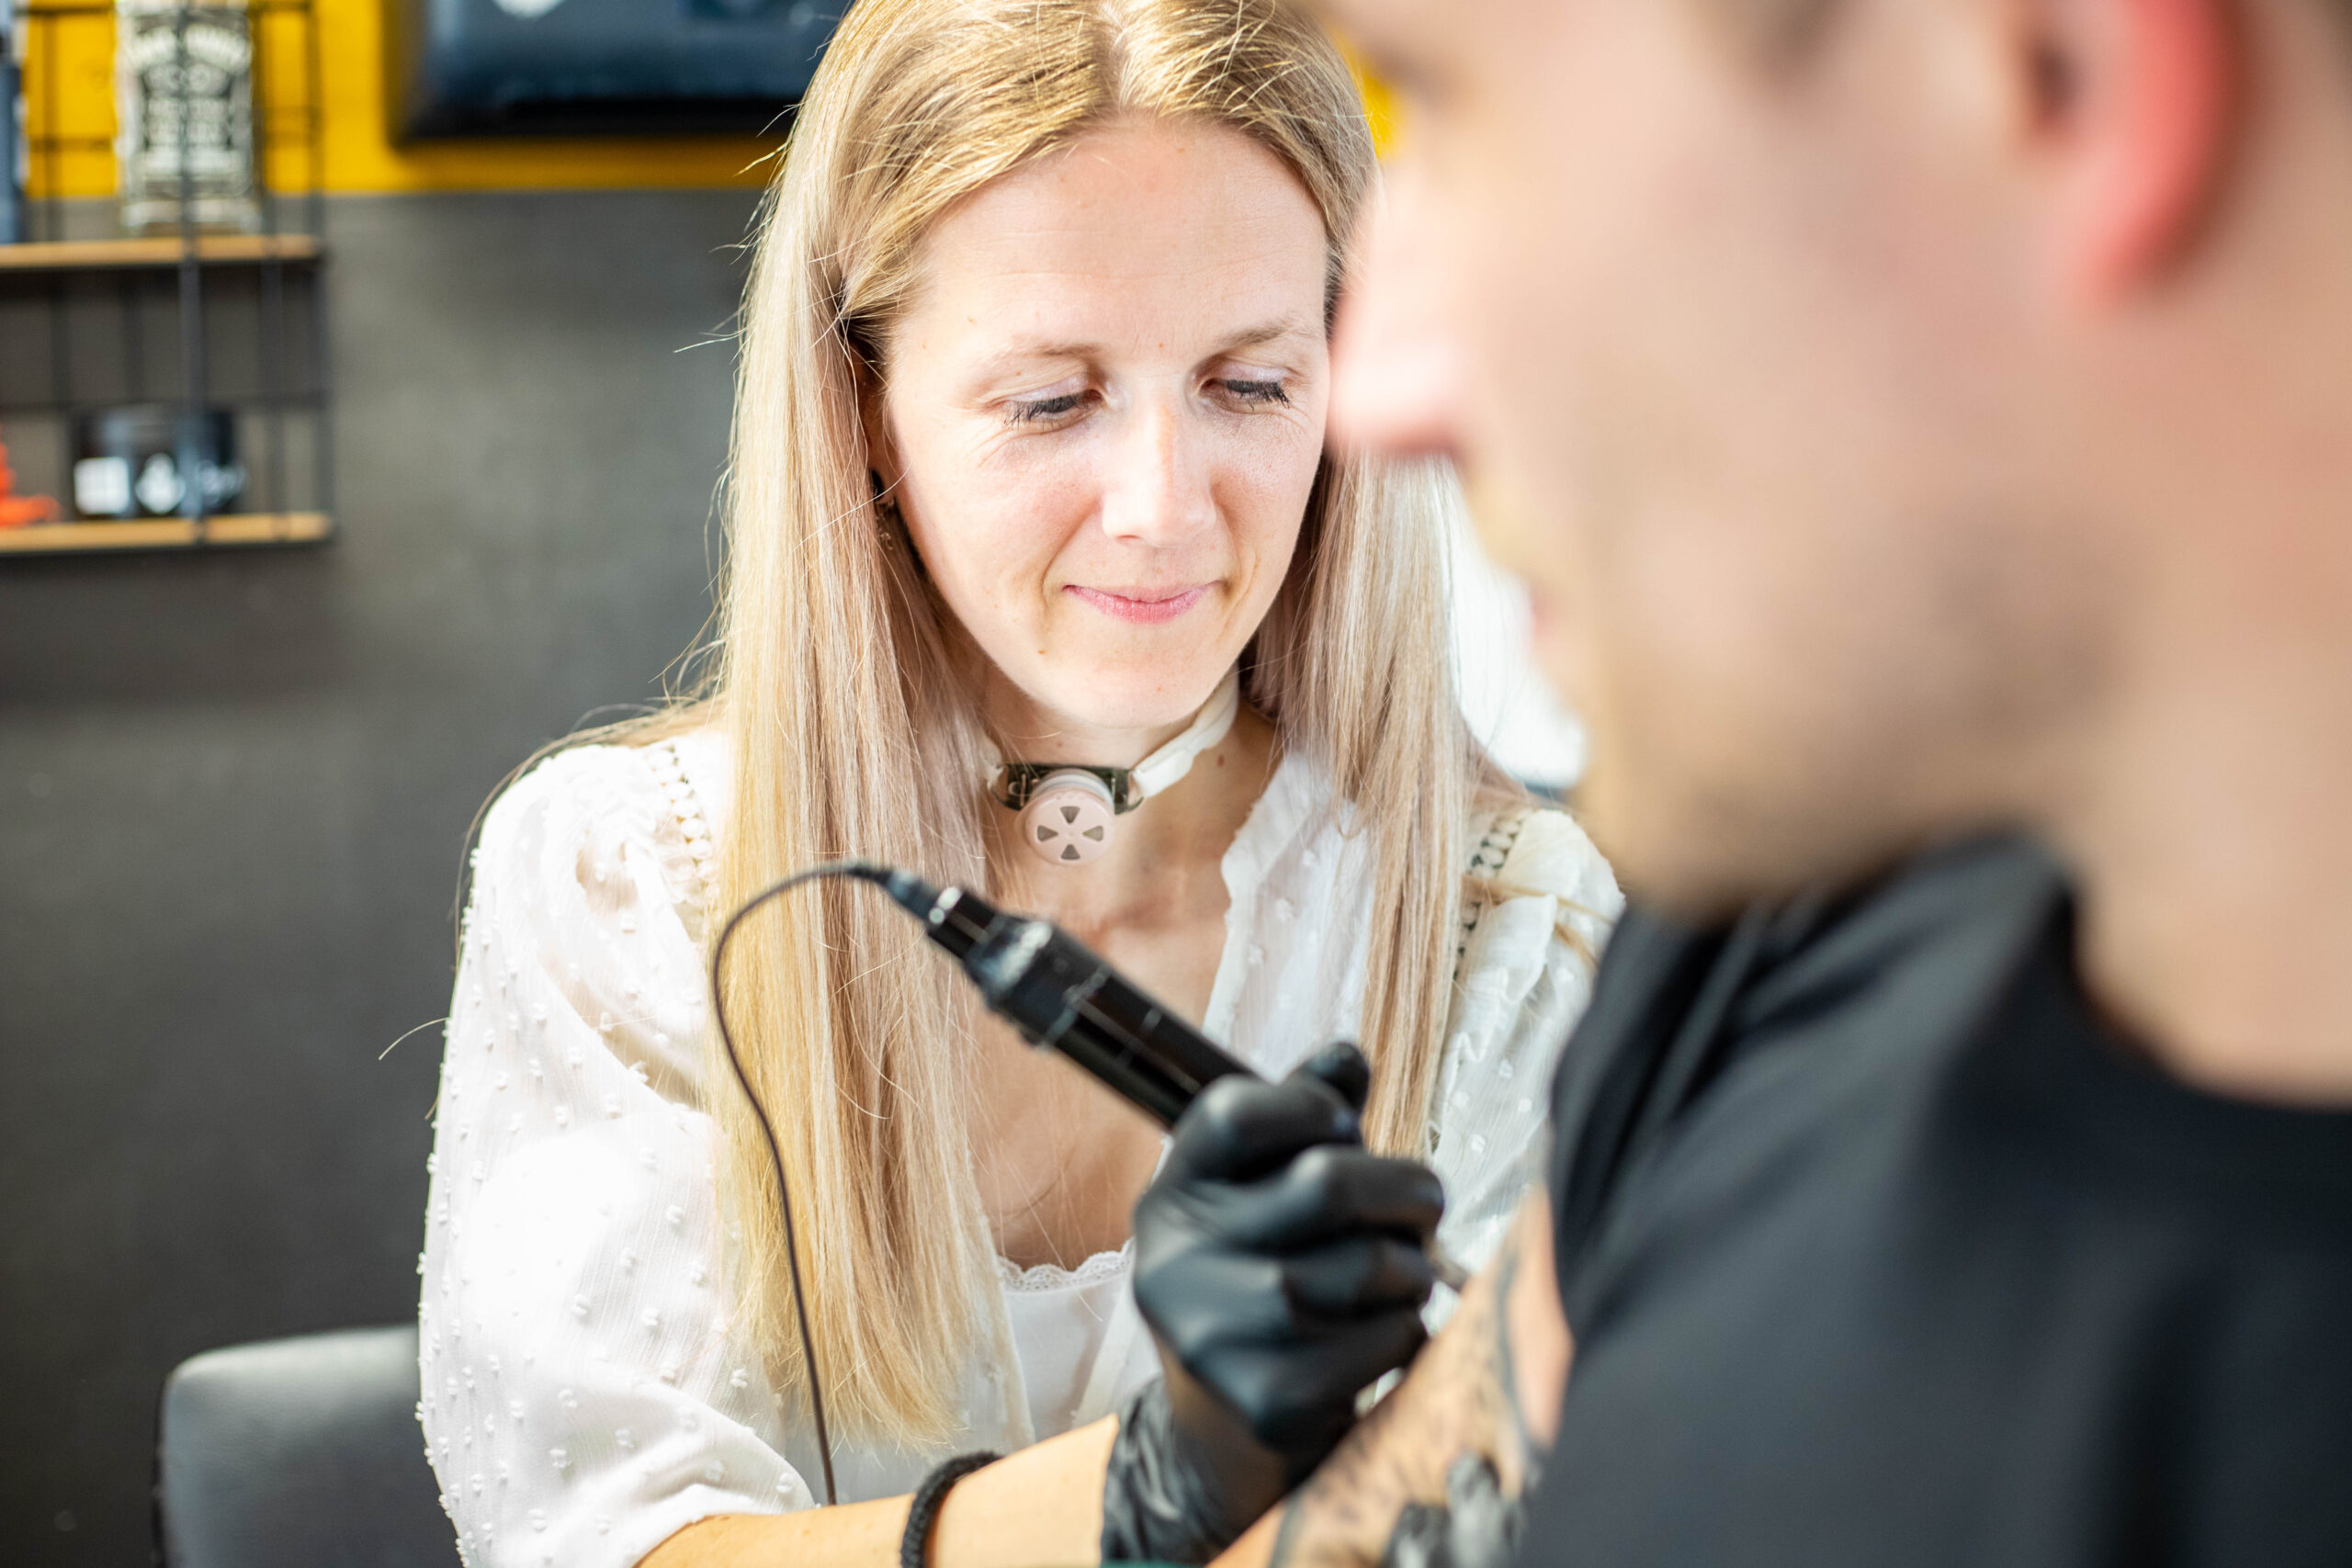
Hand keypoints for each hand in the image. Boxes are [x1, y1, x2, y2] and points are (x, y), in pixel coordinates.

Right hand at [1102, 1043, 1444, 1563]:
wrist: (1224, 1434)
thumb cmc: (1263, 1285)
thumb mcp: (1263, 1198)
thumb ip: (1305, 1124)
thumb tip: (1347, 1056)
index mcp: (1173, 1196)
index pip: (1234, 1112)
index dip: (1311, 1104)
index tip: (1344, 1127)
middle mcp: (1175, 1261)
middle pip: (1326, 1185)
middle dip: (1403, 1189)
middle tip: (1424, 1206)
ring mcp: (1214, 1335)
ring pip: (1366, 1268)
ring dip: (1412, 1269)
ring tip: (1403, 1277)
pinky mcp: (1265, 1400)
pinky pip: (1383, 1339)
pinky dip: (1405, 1332)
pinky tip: (1381, 1336)